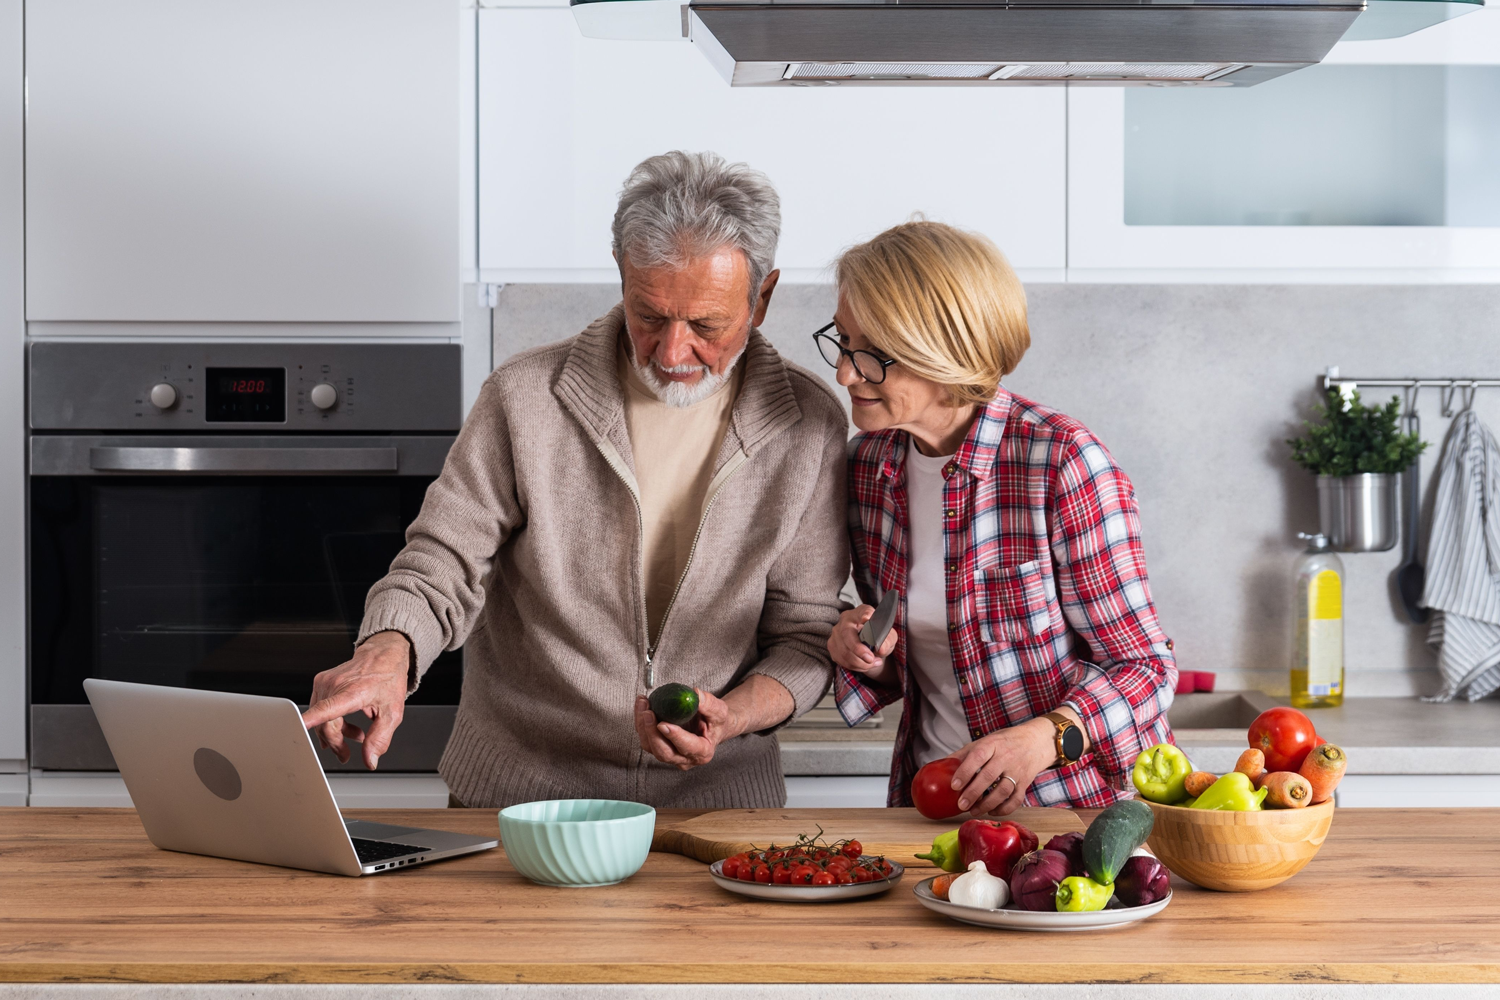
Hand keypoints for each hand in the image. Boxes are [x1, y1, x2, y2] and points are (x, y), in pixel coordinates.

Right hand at [301, 630, 411, 770]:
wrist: (383, 655)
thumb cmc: (388, 679)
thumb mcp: (392, 713)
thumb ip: (379, 739)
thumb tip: (370, 760)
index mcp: (352, 692)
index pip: (326, 709)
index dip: (310, 721)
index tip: (297, 730)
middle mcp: (335, 684)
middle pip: (324, 723)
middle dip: (335, 743)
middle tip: (346, 755)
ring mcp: (325, 682)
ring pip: (320, 718)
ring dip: (335, 732)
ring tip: (355, 737)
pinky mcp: (321, 681)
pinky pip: (320, 708)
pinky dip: (331, 720)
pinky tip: (346, 725)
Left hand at [634, 688, 744, 769]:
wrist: (712, 726)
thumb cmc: (717, 721)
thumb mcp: (720, 711)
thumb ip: (709, 704)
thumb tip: (695, 694)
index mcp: (703, 752)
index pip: (688, 747)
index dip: (675, 737)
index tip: (664, 724)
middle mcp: (685, 759)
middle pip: (664, 753)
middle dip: (652, 733)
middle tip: (648, 713)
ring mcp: (672, 755)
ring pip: (651, 747)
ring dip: (643, 726)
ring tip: (643, 704)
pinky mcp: (661, 747)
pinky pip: (647, 739)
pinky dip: (641, 723)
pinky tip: (642, 706)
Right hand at [827, 605, 897, 683]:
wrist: (869, 648)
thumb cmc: (878, 639)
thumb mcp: (888, 638)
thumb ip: (887, 641)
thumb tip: (880, 648)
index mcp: (862, 613)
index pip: (863, 611)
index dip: (865, 614)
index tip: (867, 618)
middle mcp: (846, 620)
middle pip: (846, 633)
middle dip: (858, 649)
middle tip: (871, 658)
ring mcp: (836, 633)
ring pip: (844, 651)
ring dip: (860, 662)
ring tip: (872, 663)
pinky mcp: (832, 646)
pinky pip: (842, 659)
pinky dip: (855, 666)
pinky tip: (864, 665)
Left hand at [948, 718, 1056, 816]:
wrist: (1035, 742)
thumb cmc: (1004, 742)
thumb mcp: (985, 741)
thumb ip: (965, 754)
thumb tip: (942, 765)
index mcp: (993, 744)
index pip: (978, 756)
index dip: (966, 771)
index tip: (954, 785)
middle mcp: (1006, 757)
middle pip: (989, 776)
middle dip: (973, 793)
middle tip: (961, 805)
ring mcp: (1018, 771)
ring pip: (1003, 791)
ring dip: (987, 804)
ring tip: (974, 810)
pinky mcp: (1026, 783)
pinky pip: (1016, 800)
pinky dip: (1004, 809)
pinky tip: (992, 812)